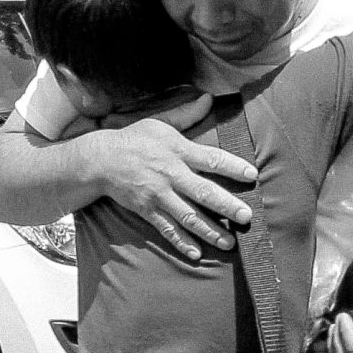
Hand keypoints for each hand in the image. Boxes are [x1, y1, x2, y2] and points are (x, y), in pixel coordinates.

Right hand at [94, 94, 258, 259]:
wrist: (100, 160)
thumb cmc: (135, 139)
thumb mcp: (160, 122)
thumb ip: (187, 115)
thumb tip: (208, 98)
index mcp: (178, 151)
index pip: (211, 159)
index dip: (233, 167)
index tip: (252, 176)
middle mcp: (171, 174)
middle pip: (203, 192)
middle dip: (227, 206)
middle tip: (246, 216)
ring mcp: (159, 195)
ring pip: (188, 216)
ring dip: (210, 230)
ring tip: (229, 242)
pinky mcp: (148, 211)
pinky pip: (167, 229)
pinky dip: (181, 242)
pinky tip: (197, 254)